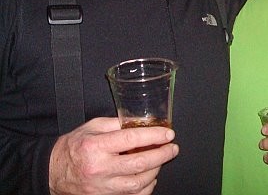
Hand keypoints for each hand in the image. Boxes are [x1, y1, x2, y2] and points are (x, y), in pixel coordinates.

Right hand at [49, 117, 178, 194]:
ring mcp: (102, 186)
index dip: (154, 136)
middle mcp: (100, 168)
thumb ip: (117, 123)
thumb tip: (143, 121)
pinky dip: (145, 187)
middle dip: (162, 155)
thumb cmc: (74, 146)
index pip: (132, 139)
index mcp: (96, 146)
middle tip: (172, 148)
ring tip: (161, 160)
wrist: (53, 170)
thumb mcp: (93, 126)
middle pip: (139, 163)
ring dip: (155, 171)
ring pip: (137, 183)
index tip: (168, 134)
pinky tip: (150, 177)